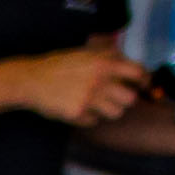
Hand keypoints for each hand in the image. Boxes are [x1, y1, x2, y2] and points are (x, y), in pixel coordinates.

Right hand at [21, 48, 155, 128]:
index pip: (138, 73)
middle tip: (113, 97)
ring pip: (116, 113)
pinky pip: (94, 121)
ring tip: (93, 103)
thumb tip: (136, 70)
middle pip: (131, 99)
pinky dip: (88, 117)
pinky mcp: (77, 113)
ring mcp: (88, 98)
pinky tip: (76, 107)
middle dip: (124, 99)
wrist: (30, 80)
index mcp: (104, 63)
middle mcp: (99, 80)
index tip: (141, 86)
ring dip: (108, 110)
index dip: (144, 81)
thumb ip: (111, 58)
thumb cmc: (59, 66)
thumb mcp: (87, 53)